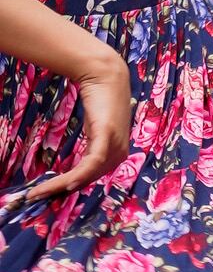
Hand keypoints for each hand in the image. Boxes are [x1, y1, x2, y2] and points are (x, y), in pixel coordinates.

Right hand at [30, 46, 130, 203]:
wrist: (104, 74)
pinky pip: (93, 162)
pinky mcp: (108, 135)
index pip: (90, 179)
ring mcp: (115, 144)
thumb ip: (89, 147)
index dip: (67, 189)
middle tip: (34, 197)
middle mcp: (119, 153)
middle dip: (58, 190)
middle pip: (86, 181)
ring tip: (38, 192)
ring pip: (86, 175)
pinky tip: (66, 184)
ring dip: (60, 184)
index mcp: (115, 154)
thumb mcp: (95, 129)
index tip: (45, 194)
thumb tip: (75, 167)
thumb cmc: (99, 100)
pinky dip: (80, 174)